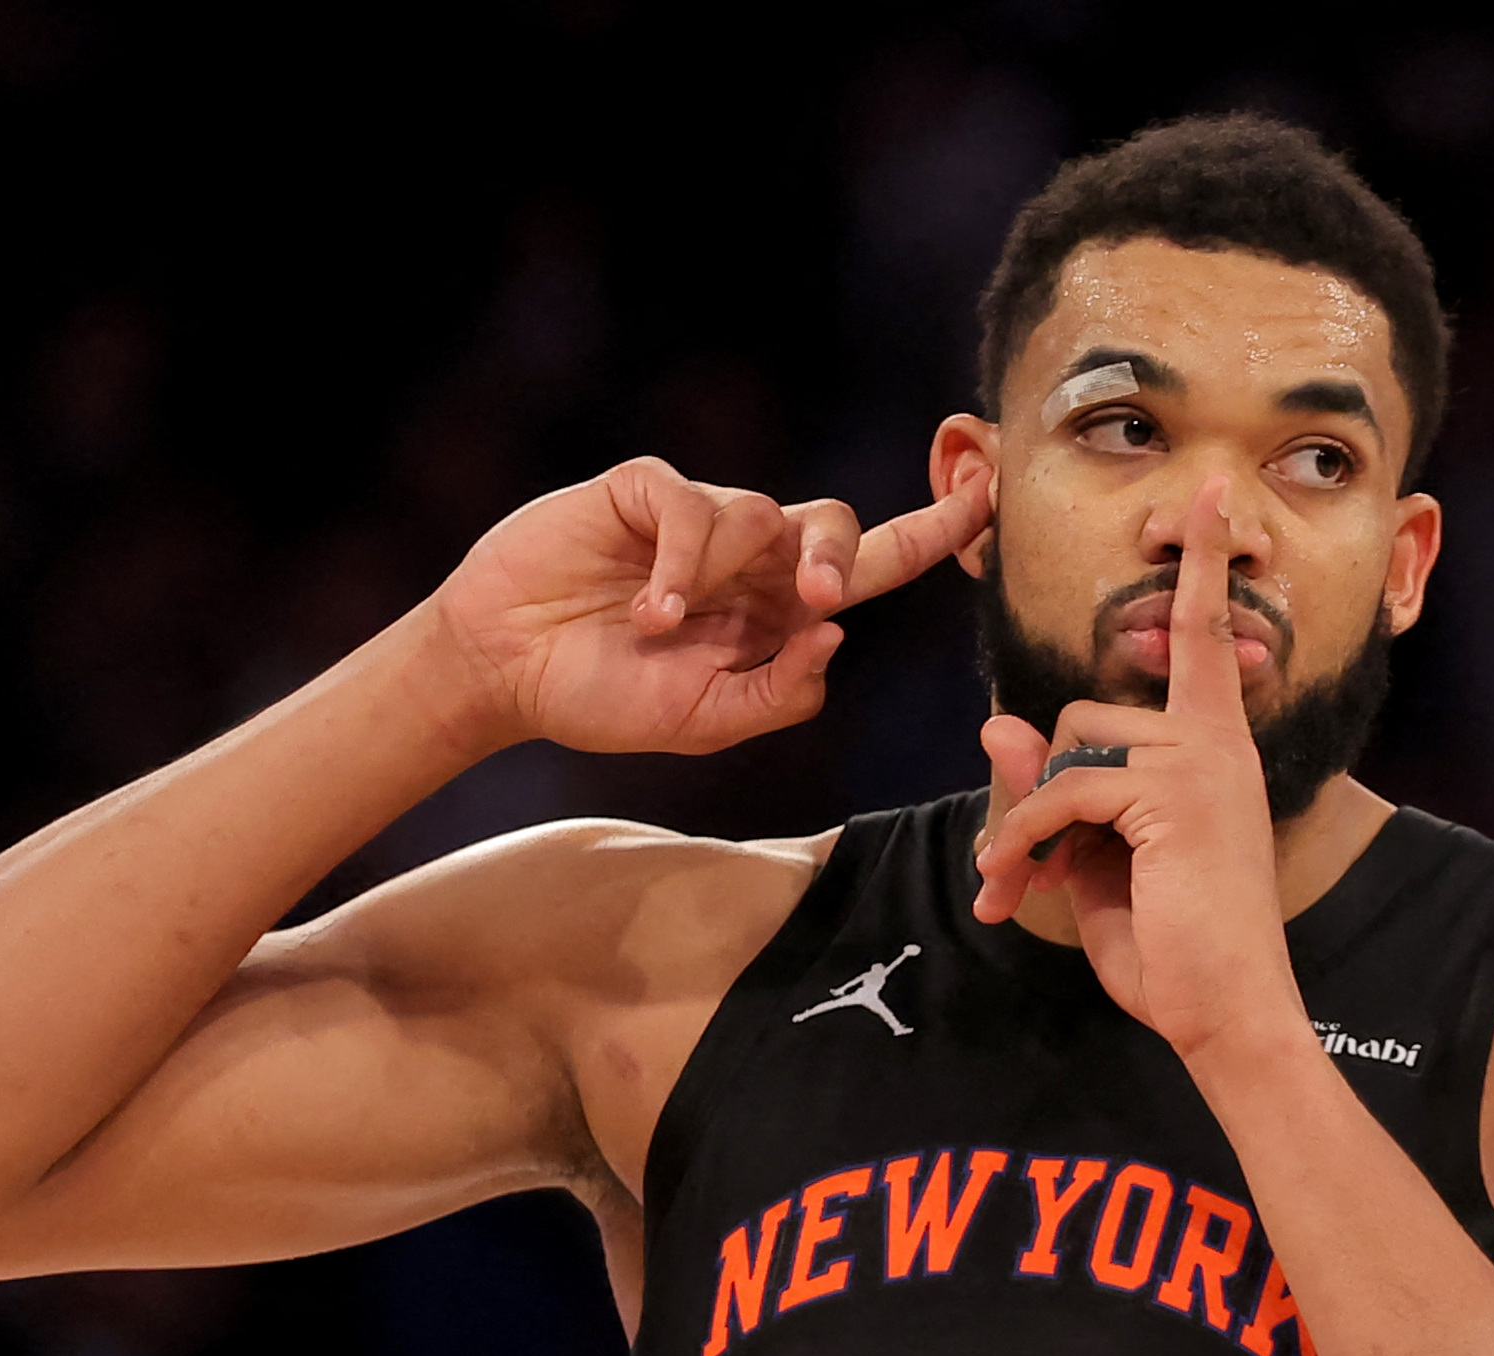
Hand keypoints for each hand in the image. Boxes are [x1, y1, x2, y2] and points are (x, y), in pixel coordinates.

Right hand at [429, 456, 988, 758]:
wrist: (504, 673)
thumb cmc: (600, 698)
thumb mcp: (701, 723)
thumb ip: (775, 692)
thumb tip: (835, 636)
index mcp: (776, 611)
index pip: (872, 564)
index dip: (934, 531)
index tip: (989, 496)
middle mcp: (750, 560)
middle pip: (835, 524)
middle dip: (839, 554)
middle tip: (817, 598)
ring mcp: (699, 521)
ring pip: (760, 516)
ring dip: (717, 579)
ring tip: (656, 632)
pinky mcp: (644, 492)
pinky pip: (688, 504)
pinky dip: (676, 561)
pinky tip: (646, 611)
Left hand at [969, 476, 1311, 1060]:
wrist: (1230, 1016)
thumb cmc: (1175, 950)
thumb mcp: (1097, 862)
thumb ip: (1055, 793)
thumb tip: (997, 723)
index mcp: (1215, 752)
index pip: (1204, 639)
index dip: (1200, 567)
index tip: (1201, 493)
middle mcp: (1214, 744)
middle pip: (1084, 714)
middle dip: (1041, 791)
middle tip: (1022, 865)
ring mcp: (1198, 764)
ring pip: (1068, 748)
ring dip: (1028, 821)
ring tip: (1023, 884)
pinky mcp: (1173, 796)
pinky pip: (1064, 789)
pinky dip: (1027, 838)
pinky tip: (1024, 886)